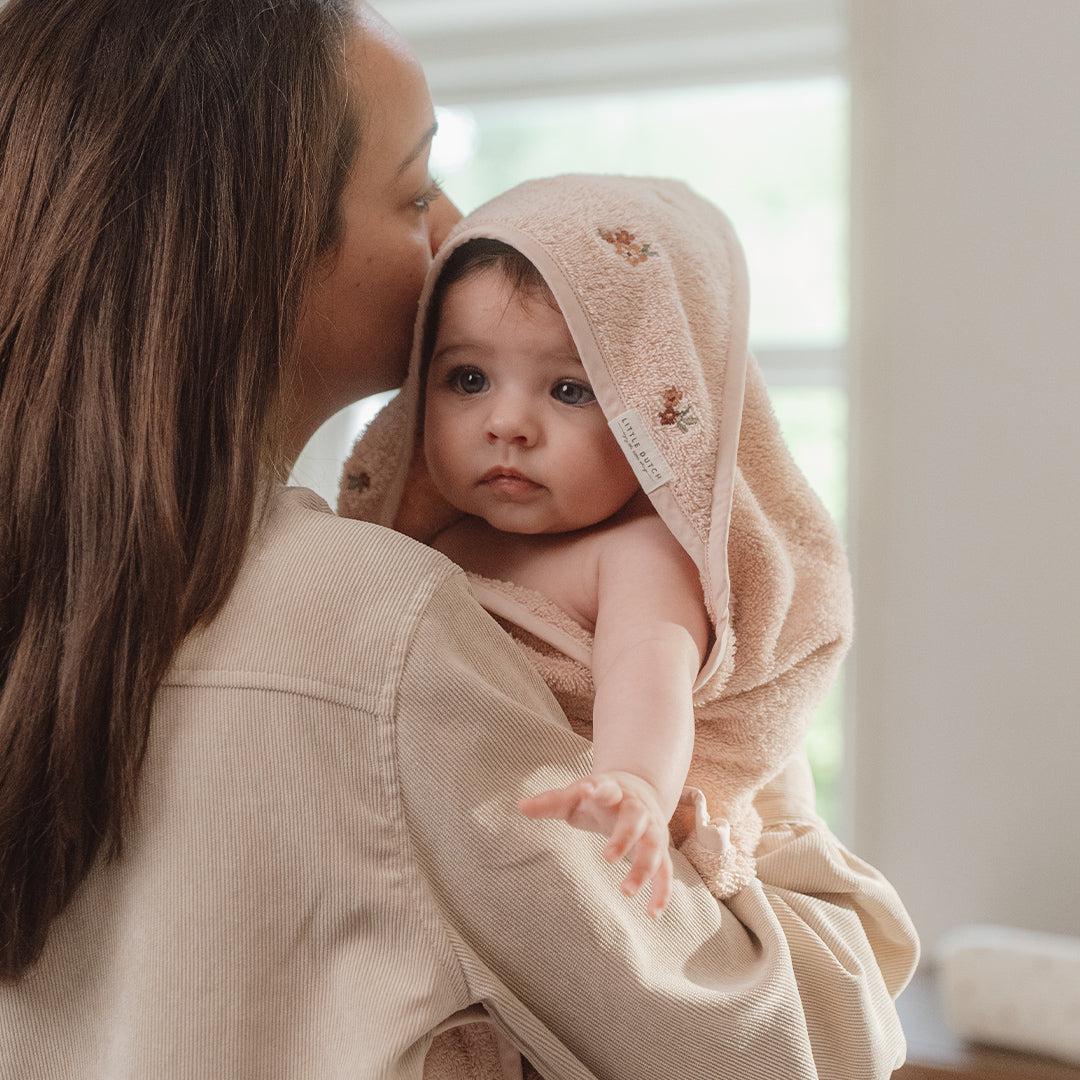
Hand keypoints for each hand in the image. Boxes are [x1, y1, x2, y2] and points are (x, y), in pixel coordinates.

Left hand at [517, 770, 673, 918]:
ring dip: (642, 869)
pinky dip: (662, 892)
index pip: (608, 788)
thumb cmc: (600, 795)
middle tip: (607, 858)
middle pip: (635, 820)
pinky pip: (666, 872)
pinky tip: (652, 914)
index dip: (601, 790)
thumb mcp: (576, 794)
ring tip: (625, 892)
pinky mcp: (660, 849)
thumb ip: (551, 802)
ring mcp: (652, 829)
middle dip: (623, 838)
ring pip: (654, 848)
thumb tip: (519, 806)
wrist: (640, 788)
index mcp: (613, 791)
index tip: (591, 790)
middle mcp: (637, 809)